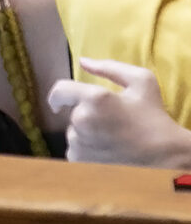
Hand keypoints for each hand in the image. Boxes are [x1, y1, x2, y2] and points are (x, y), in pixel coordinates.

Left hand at [47, 58, 190, 167]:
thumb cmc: (154, 117)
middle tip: (110, 123)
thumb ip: (110, 68)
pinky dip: (87, 151)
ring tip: (112, 138)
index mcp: (94, 98)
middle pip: (72, 114)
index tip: (60, 102)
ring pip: (74, 134)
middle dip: (86, 115)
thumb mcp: (142, 82)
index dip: (59, 95)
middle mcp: (82, 120)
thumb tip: (83, 61)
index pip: (59, 90)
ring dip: (86, 134)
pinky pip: (75, 151)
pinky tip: (108, 151)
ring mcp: (79, 143)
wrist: (165, 157)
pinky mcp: (80, 162)